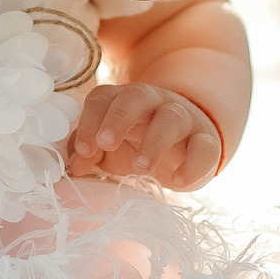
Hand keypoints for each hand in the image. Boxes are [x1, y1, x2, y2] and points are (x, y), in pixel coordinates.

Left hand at [67, 82, 223, 191]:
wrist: (187, 145)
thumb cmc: (138, 143)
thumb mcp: (110, 149)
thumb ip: (88, 152)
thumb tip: (73, 162)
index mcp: (123, 101)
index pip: (103, 98)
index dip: (89, 121)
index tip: (83, 150)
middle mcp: (153, 103)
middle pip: (136, 96)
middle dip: (119, 117)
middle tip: (106, 143)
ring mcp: (183, 119)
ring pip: (171, 118)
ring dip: (155, 141)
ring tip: (140, 167)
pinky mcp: (206, 141)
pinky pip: (204, 147)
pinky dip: (193, 164)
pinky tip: (177, 182)